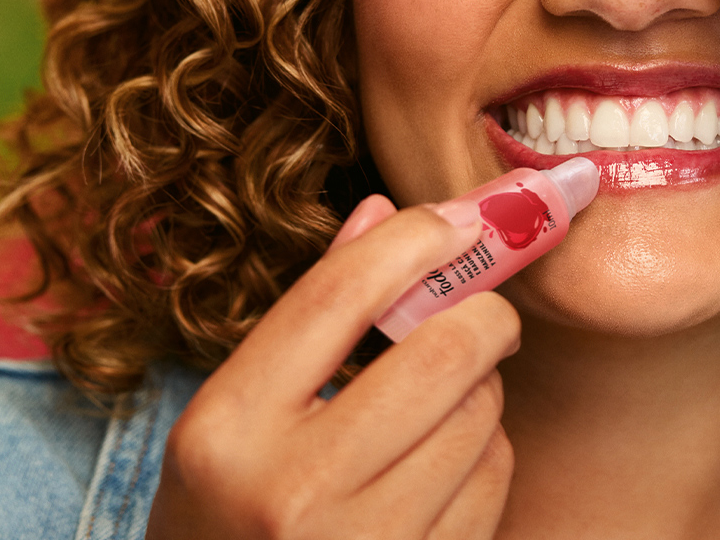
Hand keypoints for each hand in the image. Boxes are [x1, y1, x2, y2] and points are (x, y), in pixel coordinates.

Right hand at [146, 195, 519, 539]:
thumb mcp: (233, 420)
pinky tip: (444, 465)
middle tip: (482, 313)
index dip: (414, 238)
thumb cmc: (226, 519)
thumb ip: (310, 313)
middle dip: (482, 315)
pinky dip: (485, 454)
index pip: (341, 293)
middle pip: (443, 351)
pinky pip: (493, 482)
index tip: (457, 222)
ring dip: (481, 390)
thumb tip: (380, 211)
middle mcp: (291, 494)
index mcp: (228, 430)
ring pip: (481, 416)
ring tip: (443, 404)